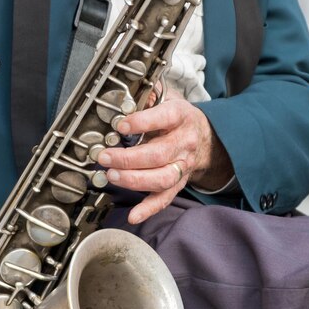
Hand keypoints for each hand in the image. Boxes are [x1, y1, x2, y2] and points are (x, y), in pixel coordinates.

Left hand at [98, 88, 232, 223]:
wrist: (203, 136)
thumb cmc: (178, 118)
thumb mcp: (167, 99)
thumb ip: (148, 96)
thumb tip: (130, 93)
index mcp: (181, 117)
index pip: (164, 118)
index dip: (142, 122)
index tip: (121, 125)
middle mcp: (184, 143)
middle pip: (158, 155)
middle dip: (129, 158)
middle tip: (105, 157)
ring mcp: (182, 166)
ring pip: (161, 178)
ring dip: (134, 180)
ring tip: (111, 175)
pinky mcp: (178, 183)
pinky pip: (165, 198)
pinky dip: (149, 208)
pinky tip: (134, 215)